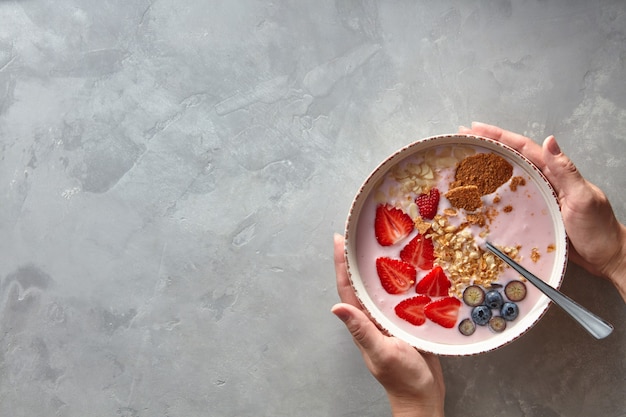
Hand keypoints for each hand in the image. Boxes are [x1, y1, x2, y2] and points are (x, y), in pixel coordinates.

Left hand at [331, 234, 445, 416]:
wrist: (424, 396)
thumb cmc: (402, 378)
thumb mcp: (381, 352)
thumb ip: (361, 330)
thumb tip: (336, 308)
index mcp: (364, 322)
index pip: (347, 288)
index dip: (342, 264)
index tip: (339, 240)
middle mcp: (374, 318)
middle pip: (362, 282)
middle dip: (358, 259)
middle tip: (360, 234)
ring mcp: (389, 320)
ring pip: (382, 287)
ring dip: (381, 267)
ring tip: (384, 244)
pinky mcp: (407, 322)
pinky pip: (402, 297)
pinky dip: (404, 282)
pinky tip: (413, 270)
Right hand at [459, 122, 625, 300]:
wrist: (605, 256)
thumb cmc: (597, 229)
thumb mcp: (582, 197)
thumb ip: (566, 171)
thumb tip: (550, 141)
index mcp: (554, 173)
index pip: (523, 147)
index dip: (499, 136)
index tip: (476, 127)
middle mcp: (545, 180)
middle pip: (512, 157)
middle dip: (488, 145)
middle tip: (464, 138)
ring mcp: (539, 196)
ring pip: (509, 175)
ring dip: (488, 166)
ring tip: (466, 161)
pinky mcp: (535, 213)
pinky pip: (511, 197)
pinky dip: (495, 191)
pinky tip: (482, 193)